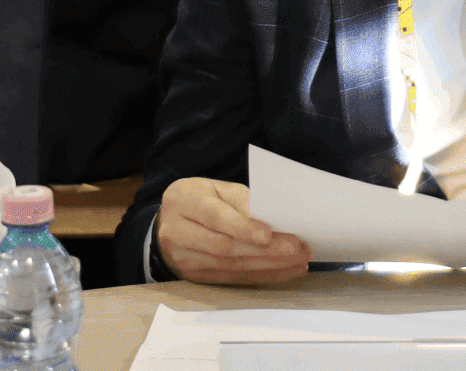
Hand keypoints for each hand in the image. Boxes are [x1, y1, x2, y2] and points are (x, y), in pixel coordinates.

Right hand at [155, 178, 309, 284]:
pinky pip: (233, 278)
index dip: (242, 227)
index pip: (214, 217)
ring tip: (298, 259)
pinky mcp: (196, 277)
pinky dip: (262, 275)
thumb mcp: (214, 187)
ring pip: (231, 267)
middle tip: (296, 247)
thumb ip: (240, 199)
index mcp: (183, 201)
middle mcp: (179, 233)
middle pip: (225, 247)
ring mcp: (185, 260)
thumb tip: (273, 215)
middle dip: (264, 250)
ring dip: (269, 265)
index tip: (269, 234)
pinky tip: (284, 270)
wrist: (167, 224)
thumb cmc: (197, 199)